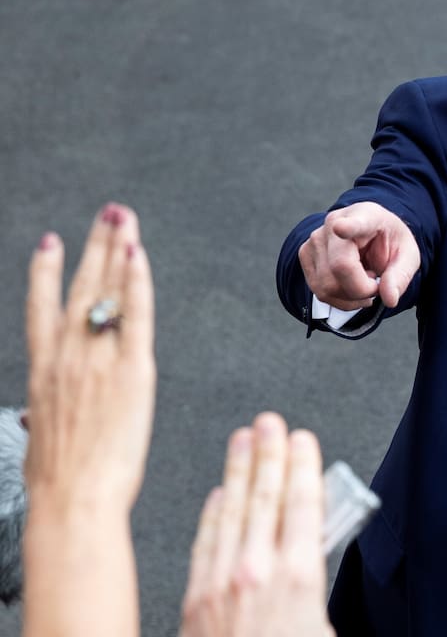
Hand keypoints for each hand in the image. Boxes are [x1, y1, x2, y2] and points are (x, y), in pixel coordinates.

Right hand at [23, 202, 154, 514]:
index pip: (42, 308)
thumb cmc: (60, 481)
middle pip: (79, 287)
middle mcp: (67, 357)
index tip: (50, 242)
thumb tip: (41, 413)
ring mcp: (98, 359)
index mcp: (43, 372)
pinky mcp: (132, 370)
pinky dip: (136, 282)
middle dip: (94, 245)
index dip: (45, 272)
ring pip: (107, 291)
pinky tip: (138, 257)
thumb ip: (48, 410)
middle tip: (107, 213)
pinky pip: (135, 315)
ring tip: (125, 220)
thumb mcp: (42, 436)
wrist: (73, 499)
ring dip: (117, 249)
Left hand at [179, 413, 333, 636]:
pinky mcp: (196, 600)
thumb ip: (320, 587)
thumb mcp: (325, 626)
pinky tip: (217, 494)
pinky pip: (205, 542)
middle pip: (266, 497)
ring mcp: (222, 583)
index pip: (303, 504)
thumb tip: (321, 555)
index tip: (302, 439)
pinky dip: (213, 512)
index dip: (302, 465)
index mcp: (299, 578)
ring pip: (233, 511)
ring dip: (239, 470)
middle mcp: (257, 572)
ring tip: (243, 440)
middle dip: (269, 453)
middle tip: (269, 422)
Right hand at [298, 201, 418, 308]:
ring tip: (364, 281)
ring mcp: (315, 239)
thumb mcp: (408, 256)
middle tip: (376, 284)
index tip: (340, 228)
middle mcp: (334, 222)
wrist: (373, 235)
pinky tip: (351, 286)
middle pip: (340, 269)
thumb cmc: (389, 242)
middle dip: (362, 290)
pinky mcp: (305, 254)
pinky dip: (340, 299)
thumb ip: (400, 276)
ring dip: (351, 297)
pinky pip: (319, 291)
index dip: (347, 227)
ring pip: (326, 286)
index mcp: (367, 216)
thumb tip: (389, 299)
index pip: (354, 223)